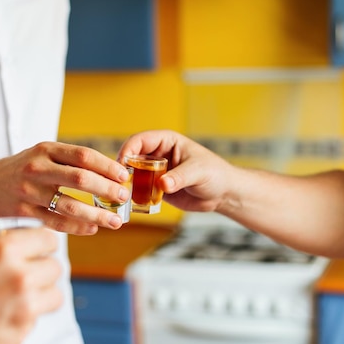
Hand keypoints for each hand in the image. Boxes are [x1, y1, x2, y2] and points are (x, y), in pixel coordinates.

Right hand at [0, 142, 130, 234]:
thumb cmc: (24, 169)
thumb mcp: (43, 155)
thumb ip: (71, 162)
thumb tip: (111, 175)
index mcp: (45, 150)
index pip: (83, 155)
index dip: (107, 166)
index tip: (124, 176)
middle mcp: (37, 168)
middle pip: (80, 179)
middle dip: (106, 189)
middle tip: (123, 197)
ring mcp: (29, 191)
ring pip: (70, 205)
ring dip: (97, 214)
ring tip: (114, 221)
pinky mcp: (24, 212)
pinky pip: (57, 222)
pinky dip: (78, 227)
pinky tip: (93, 228)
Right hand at [0, 228, 61, 343]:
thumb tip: (17, 250)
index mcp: (2, 250)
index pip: (47, 238)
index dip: (43, 247)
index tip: (40, 252)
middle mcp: (18, 272)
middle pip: (54, 266)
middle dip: (42, 272)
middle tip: (27, 279)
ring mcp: (25, 301)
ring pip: (55, 293)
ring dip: (42, 296)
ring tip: (21, 300)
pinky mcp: (24, 327)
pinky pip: (40, 316)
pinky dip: (30, 316)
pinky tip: (9, 317)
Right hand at [118, 130, 235, 211]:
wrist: (222, 194)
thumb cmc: (215, 174)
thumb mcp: (198, 172)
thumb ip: (180, 177)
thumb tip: (163, 184)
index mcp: (167, 141)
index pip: (140, 140)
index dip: (128, 149)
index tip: (123, 164)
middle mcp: (158, 154)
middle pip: (132, 157)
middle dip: (124, 169)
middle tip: (121, 182)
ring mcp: (156, 171)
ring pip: (133, 174)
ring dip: (128, 183)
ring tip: (126, 194)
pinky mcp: (156, 187)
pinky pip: (141, 189)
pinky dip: (135, 195)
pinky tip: (135, 203)